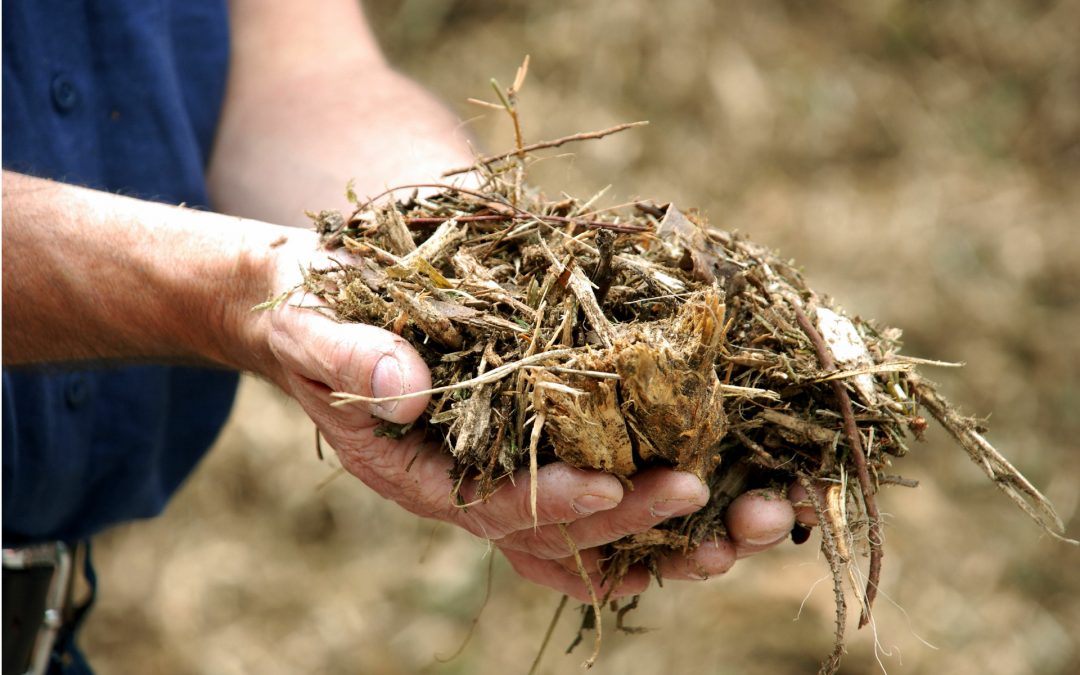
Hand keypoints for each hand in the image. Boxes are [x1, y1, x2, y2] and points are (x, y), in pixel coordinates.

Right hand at [252, 238, 809, 601]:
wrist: (319, 304)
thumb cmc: (315, 310)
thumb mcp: (314, 322)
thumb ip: (352, 356)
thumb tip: (408, 390)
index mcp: (415, 469)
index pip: (490, 506)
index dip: (552, 502)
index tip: (611, 487)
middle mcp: (467, 487)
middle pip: (559, 535)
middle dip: (634, 524)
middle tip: (711, 502)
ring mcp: (504, 474)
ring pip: (592, 535)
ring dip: (669, 538)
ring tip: (751, 522)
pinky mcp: (533, 446)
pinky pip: (599, 495)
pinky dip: (659, 505)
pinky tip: (726, 490)